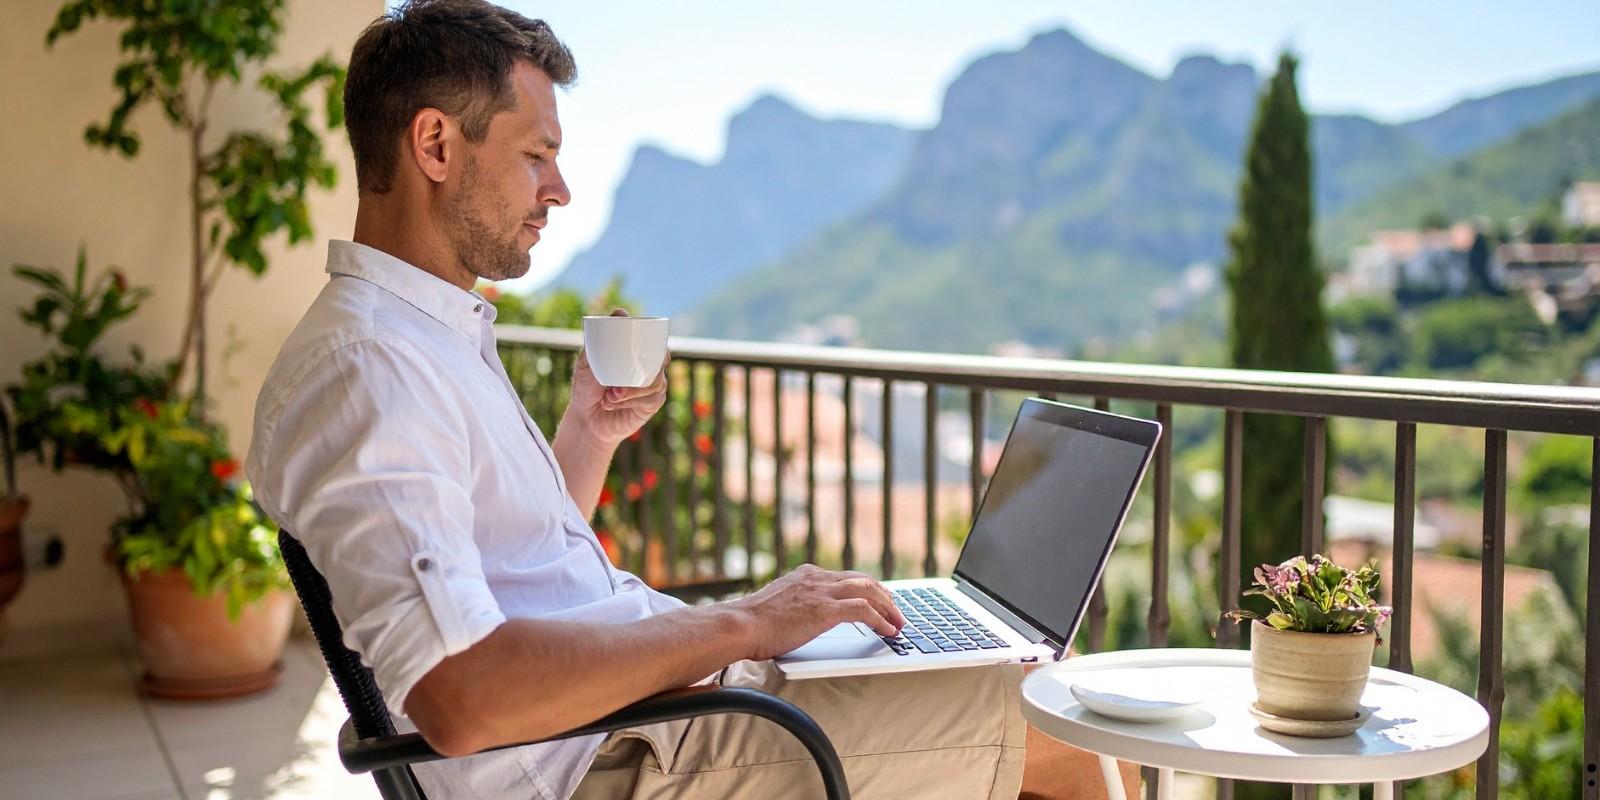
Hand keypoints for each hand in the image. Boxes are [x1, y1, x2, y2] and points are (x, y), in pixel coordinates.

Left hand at [564, 309, 668, 447]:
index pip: (651, 337)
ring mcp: (654, 383)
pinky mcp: (654, 402)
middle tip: (619, 376)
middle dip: (644, 364)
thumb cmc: (586, 388)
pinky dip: (632, 400)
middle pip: (661, 355)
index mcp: (634, 352)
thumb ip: (597, 342)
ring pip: (655, 379)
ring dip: (631, 389)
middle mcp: (648, 364)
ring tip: (610, 396)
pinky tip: (615, 404)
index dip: (651, 334)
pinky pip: (652, 397)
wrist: (587, 420)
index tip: (632, 335)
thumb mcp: (585, 363)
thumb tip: (619, 314)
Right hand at [727, 564, 907, 660]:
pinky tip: (888, 631)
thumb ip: (793, 606)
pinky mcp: (825, 610)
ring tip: (898, 622)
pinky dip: (880, 620)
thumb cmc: (751, 624)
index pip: (846, 577)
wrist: (740, 625)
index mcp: (806, 576)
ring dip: (888, 607)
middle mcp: (816, 578)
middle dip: (884, 596)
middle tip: (896, 612)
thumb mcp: (777, 606)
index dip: (866, 588)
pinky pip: (863, 610)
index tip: (878, 599)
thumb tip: (799, 619)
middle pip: (862, 580)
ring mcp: (821, 592)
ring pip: (868, 590)